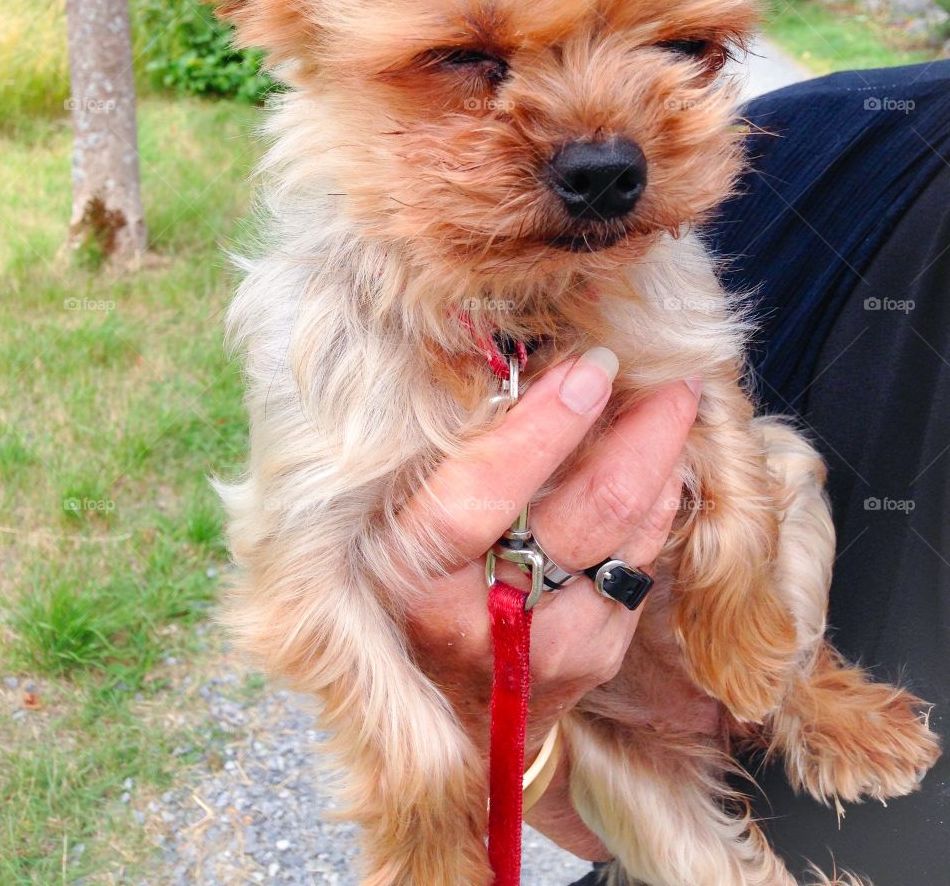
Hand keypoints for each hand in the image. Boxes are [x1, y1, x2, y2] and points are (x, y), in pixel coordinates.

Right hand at [398, 348, 699, 856]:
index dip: (548, 422)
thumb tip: (541, 369)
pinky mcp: (591, 663)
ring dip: (663, 464)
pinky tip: (655, 471)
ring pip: (632, 538)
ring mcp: (546, 650)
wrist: (429, 707)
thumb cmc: (404, 584)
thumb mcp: (398, 519)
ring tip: (672, 405)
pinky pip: (640, 569)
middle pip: (593, 509)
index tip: (594, 365)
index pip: (487, 489)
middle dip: (645, 429)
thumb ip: (457, 455)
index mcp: (414, 573)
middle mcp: (481, 622)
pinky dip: (653, 511)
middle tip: (673, 372)